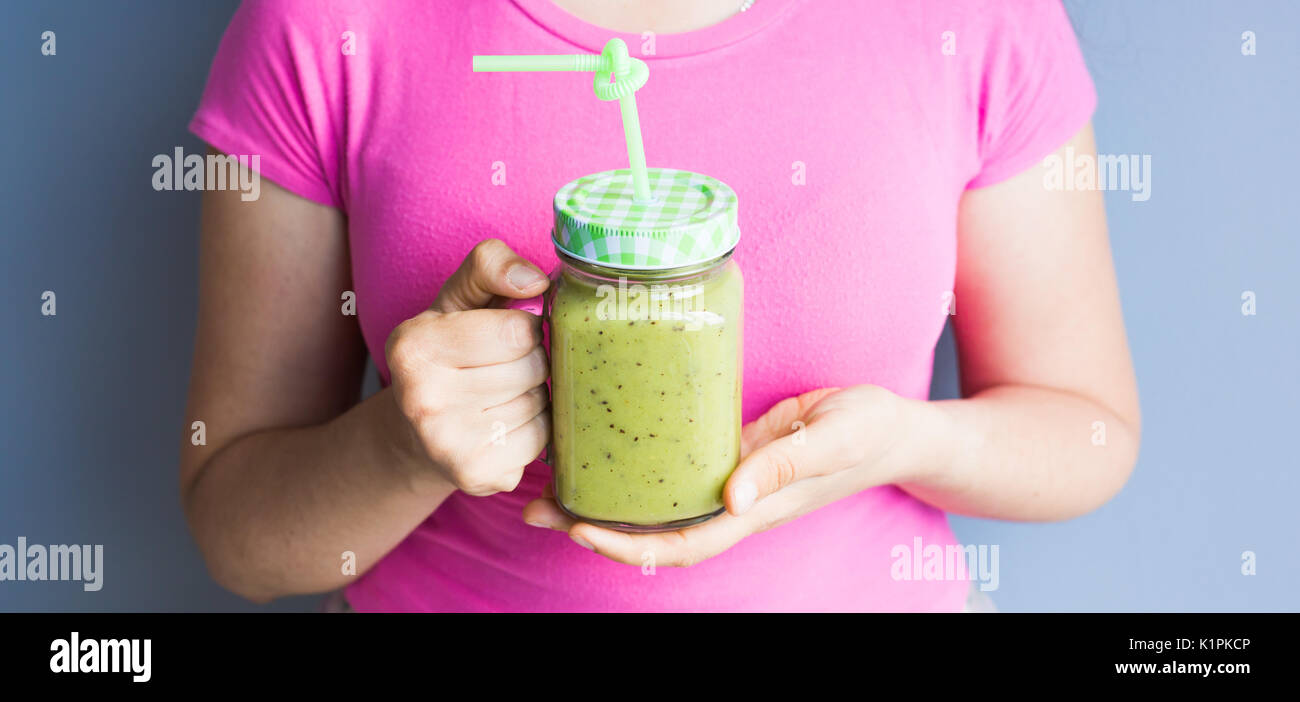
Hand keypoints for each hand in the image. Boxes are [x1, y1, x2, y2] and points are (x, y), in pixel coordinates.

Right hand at [384, 239, 551, 495]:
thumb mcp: (459, 299)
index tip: (507, 336)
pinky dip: (535, 431)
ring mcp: (447, 443)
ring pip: (540, 405)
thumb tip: (536, 280)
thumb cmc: (449, 353)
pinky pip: (542, 441)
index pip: (518, 330)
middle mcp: (423, 397)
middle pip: (532, 368)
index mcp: (415, 344)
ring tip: (504, 396)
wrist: (416, 432)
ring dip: (535, 396)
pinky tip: (506, 425)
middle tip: (506, 369)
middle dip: (532, 363)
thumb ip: (492, 266)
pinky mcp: (475, 476)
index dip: (525, 329)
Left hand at [523, 385, 921, 565]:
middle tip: (536, 507)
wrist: (892, 427)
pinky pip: (671, 472)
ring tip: (549, 485)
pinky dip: (633, 470)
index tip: (582, 530)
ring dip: (604, 501)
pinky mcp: (728, 451)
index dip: (631, 546)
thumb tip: (733, 499)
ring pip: (657, 504)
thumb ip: (788, 464)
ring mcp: (729, 479)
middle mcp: (734, 500)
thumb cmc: (870, 431)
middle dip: (595, 528)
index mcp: (757, 507)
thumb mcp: (836, 437)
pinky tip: (602, 450)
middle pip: (655, 533)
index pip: (684, 543)